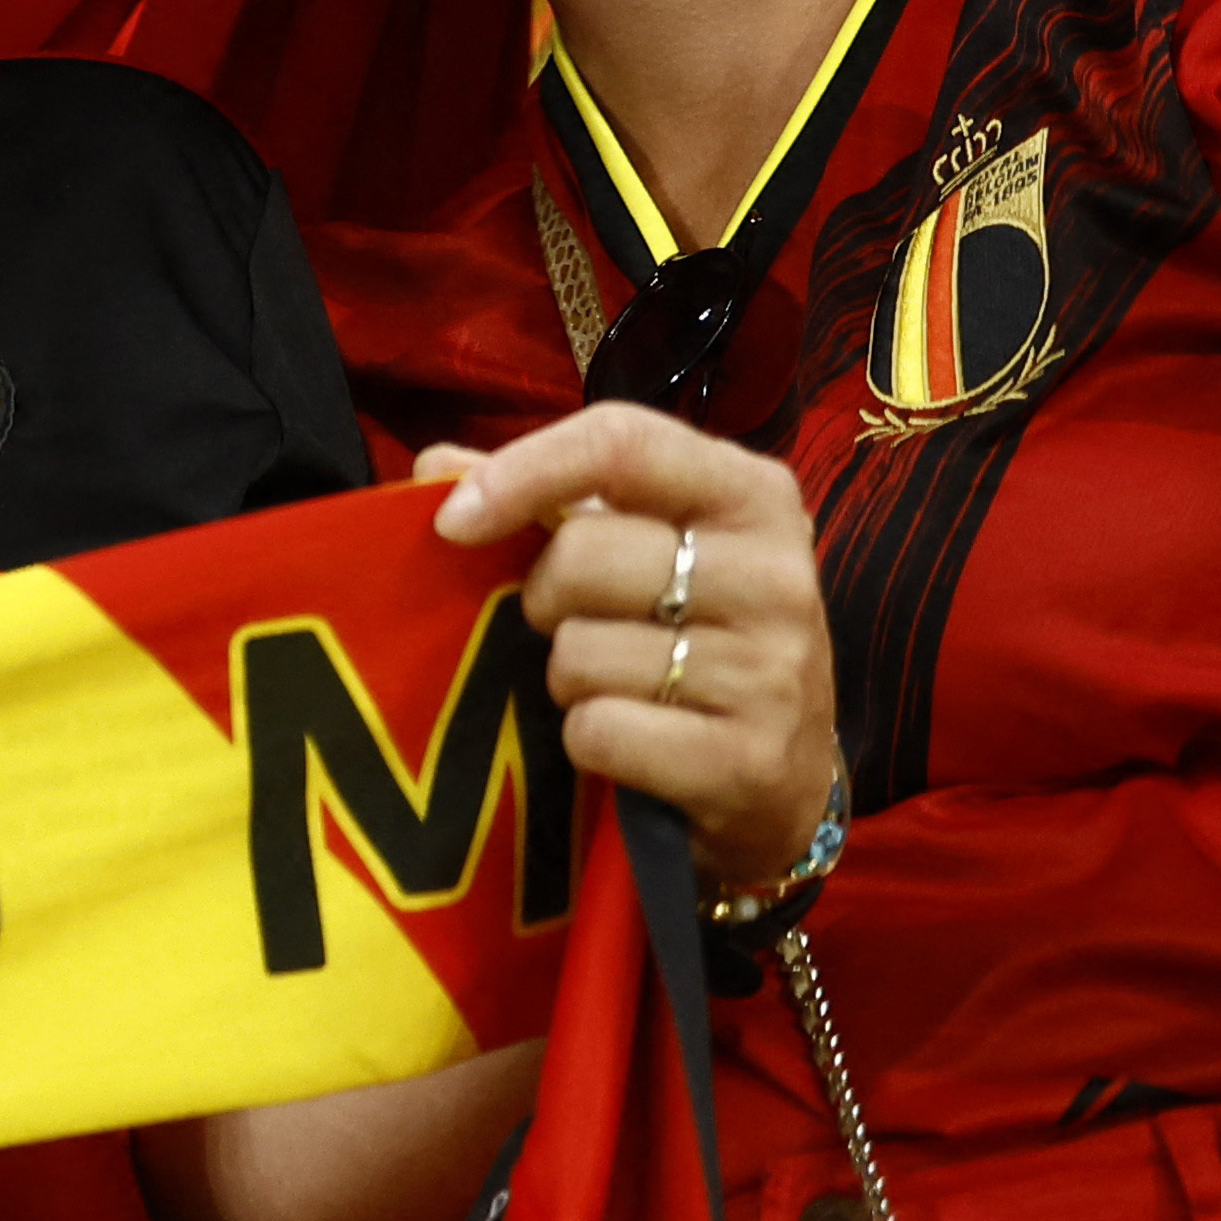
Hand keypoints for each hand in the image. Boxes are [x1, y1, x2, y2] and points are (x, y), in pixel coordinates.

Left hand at [424, 406, 838, 904]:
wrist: (784, 778)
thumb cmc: (695, 636)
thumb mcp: (646, 546)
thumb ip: (549, 496)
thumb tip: (436, 468)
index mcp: (750, 492)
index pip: (620, 442)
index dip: (523, 471)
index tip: (454, 520)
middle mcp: (775, 571)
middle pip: (582, 554)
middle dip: (543, 598)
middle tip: (572, 624)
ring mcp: (773, 670)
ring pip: (582, 652)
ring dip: (568, 676)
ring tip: (615, 685)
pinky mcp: (750, 760)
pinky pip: (599, 731)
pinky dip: (587, 741)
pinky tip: (631, 741)